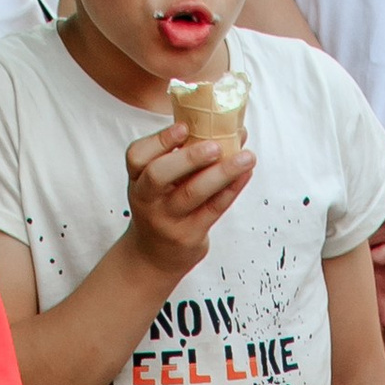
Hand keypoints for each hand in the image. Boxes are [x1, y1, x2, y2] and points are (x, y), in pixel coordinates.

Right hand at [124, 122, 253, 278]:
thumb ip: (181, 157)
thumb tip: (228, 127)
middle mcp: (147, 199)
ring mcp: (167, 220)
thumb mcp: (158, 184)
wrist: (154, 257)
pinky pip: (212, 209)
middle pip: (158, 175)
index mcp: (137, 180)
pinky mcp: (188, 235)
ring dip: (222, 172)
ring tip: (247, 156)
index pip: (137, 156)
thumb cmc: (163, 207)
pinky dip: (231, 189)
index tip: (184, 127)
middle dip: (188, 157)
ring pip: (192, 193)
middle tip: (216, 145)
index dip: (159, 140)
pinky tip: (245, 174)